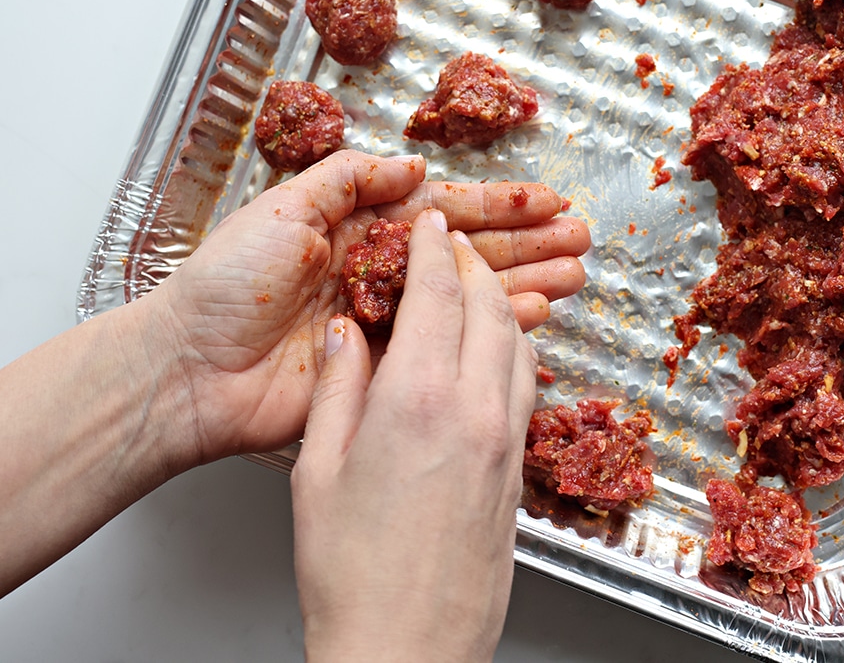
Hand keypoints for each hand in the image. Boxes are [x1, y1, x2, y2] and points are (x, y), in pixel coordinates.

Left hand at [138, 150, 588, 465]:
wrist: (192, 368)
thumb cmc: (226, 284)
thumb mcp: (284, 207)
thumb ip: (349, 179)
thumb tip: (412, 164)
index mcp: (358, 227)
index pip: (444, 211)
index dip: (498, 206)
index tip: (547, 201)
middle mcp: (381, 271)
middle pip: (470, 254)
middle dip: (528, 245)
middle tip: (581, 239)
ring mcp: (387, 321)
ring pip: (471, 299)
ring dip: (524, 285)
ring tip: (575, 276)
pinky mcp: (386, 368)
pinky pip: (450, 345)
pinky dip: (494, 333)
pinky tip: (533, 320)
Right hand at [292, 208, 537, 662]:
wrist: (405, 650)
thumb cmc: (350, 574)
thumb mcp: (317, 470)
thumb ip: (337, 388)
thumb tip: (344, 335)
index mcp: (417, 400)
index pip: (438, 294)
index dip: (435, 247)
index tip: (430, 222)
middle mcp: (475, 412)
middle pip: (490, 307)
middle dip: (473, 263)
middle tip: (454, 241)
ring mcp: (505, 444)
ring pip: (519, 345)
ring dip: (501, 303)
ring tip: (480, 286)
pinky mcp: (517, 474)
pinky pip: (526, 388)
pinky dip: (513, 351)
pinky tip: (495, 356)